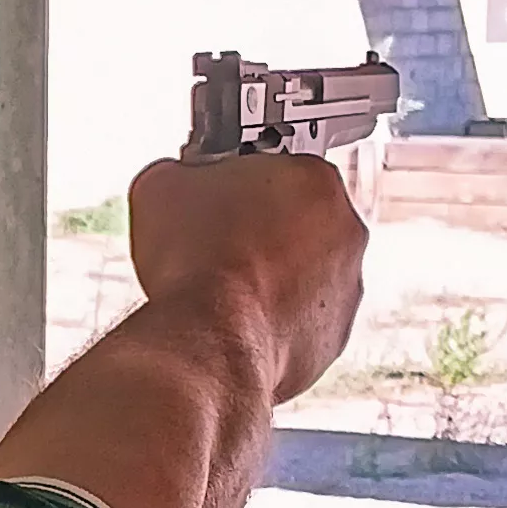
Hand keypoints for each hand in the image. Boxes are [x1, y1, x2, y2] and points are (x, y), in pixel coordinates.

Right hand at [121, 153, 365, 404]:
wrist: (210, 341)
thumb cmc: (198, 264)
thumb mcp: (161, 186)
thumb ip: (182, 174)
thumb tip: (174, 182)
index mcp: (314, 178)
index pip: (277, 166)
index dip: (239, 182)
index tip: (215, 196)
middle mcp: (345, 231)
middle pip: (298, 219)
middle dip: (261, 229)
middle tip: (215, 241)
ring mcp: (346, 288)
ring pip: (304, 273)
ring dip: (269, 276)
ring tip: (220, 288)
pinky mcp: (332, 338)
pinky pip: (301, 321)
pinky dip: (272, 320)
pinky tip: (232, 321)